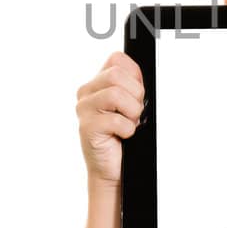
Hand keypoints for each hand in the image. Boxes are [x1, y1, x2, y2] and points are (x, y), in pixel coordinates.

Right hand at [76, 51, 145, 190]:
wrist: (114, 168)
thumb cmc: (123, 137)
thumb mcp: (131, 106)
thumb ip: (133, 86)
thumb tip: (141, 78)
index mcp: (98, 83)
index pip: (117, 60)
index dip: (134, 76)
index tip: (137, 94)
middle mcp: (87, 93)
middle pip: (116, 74)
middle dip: (135, 94)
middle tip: (134, 112)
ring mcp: (84, 109)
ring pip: (115, 93)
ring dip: (132, 112)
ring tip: (128, 123)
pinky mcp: (87, 127)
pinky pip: (116, 120)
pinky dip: (128, 130)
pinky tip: (123, 135)